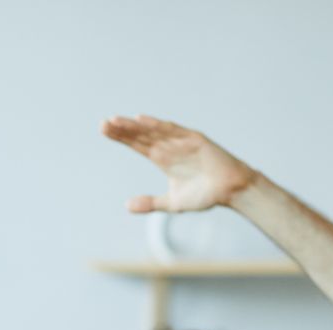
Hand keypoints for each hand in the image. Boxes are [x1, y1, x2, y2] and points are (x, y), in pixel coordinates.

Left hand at [102, 115, 256, 214]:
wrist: (230, 191)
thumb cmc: (204, 195)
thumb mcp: (172, 203)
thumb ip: (151, 203)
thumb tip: (126, 206)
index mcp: (163, 158)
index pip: (137, 144)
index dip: (121, 137)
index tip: (103, 130)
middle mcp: (169, 147)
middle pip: (141, 135)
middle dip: (122, 130)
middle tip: (102, 124)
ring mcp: (181, 141)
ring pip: (153, 130)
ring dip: (134, 125)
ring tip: (115, 121)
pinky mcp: (194, 139)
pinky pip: (173, 130)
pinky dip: (157, 125)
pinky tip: (141, 120)